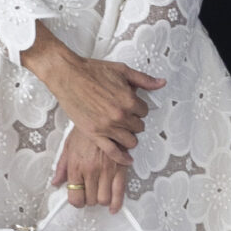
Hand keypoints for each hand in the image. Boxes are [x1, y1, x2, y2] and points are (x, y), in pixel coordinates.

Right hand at [22, 22, 165, 166]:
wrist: (68, 76)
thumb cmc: (92, 70)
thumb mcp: (121, 70)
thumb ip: (143, 79)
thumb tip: (161, 83)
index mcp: (128, 99)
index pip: (144, 111)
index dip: (138, 108)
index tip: (132, 106)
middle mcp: (120, 115)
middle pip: (138, 127)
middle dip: (133, 122)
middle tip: (125, 116)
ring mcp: (107, 126)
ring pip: (130, 141)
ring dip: (129, 136)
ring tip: (123, 131)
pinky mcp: (94, 134)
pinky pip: (113, 152)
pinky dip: (122, 157)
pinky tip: (127, 159)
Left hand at [52, 127, 127, 212]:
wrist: (103, 114)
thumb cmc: (86, 128)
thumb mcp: (68, 145)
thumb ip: (61, 167)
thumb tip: (56, 181)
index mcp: (76, 166)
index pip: (75, 197)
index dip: (77, 201)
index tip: (78, 199)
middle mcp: (91, 170)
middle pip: (90, 200)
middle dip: (89, 200)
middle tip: (90, 193)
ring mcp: (106, 170)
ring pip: (104, 199)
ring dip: (102, 200)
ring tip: (100, 193)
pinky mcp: (120, 167)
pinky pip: (119, 192)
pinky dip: (117, 203)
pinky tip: (113, 207)